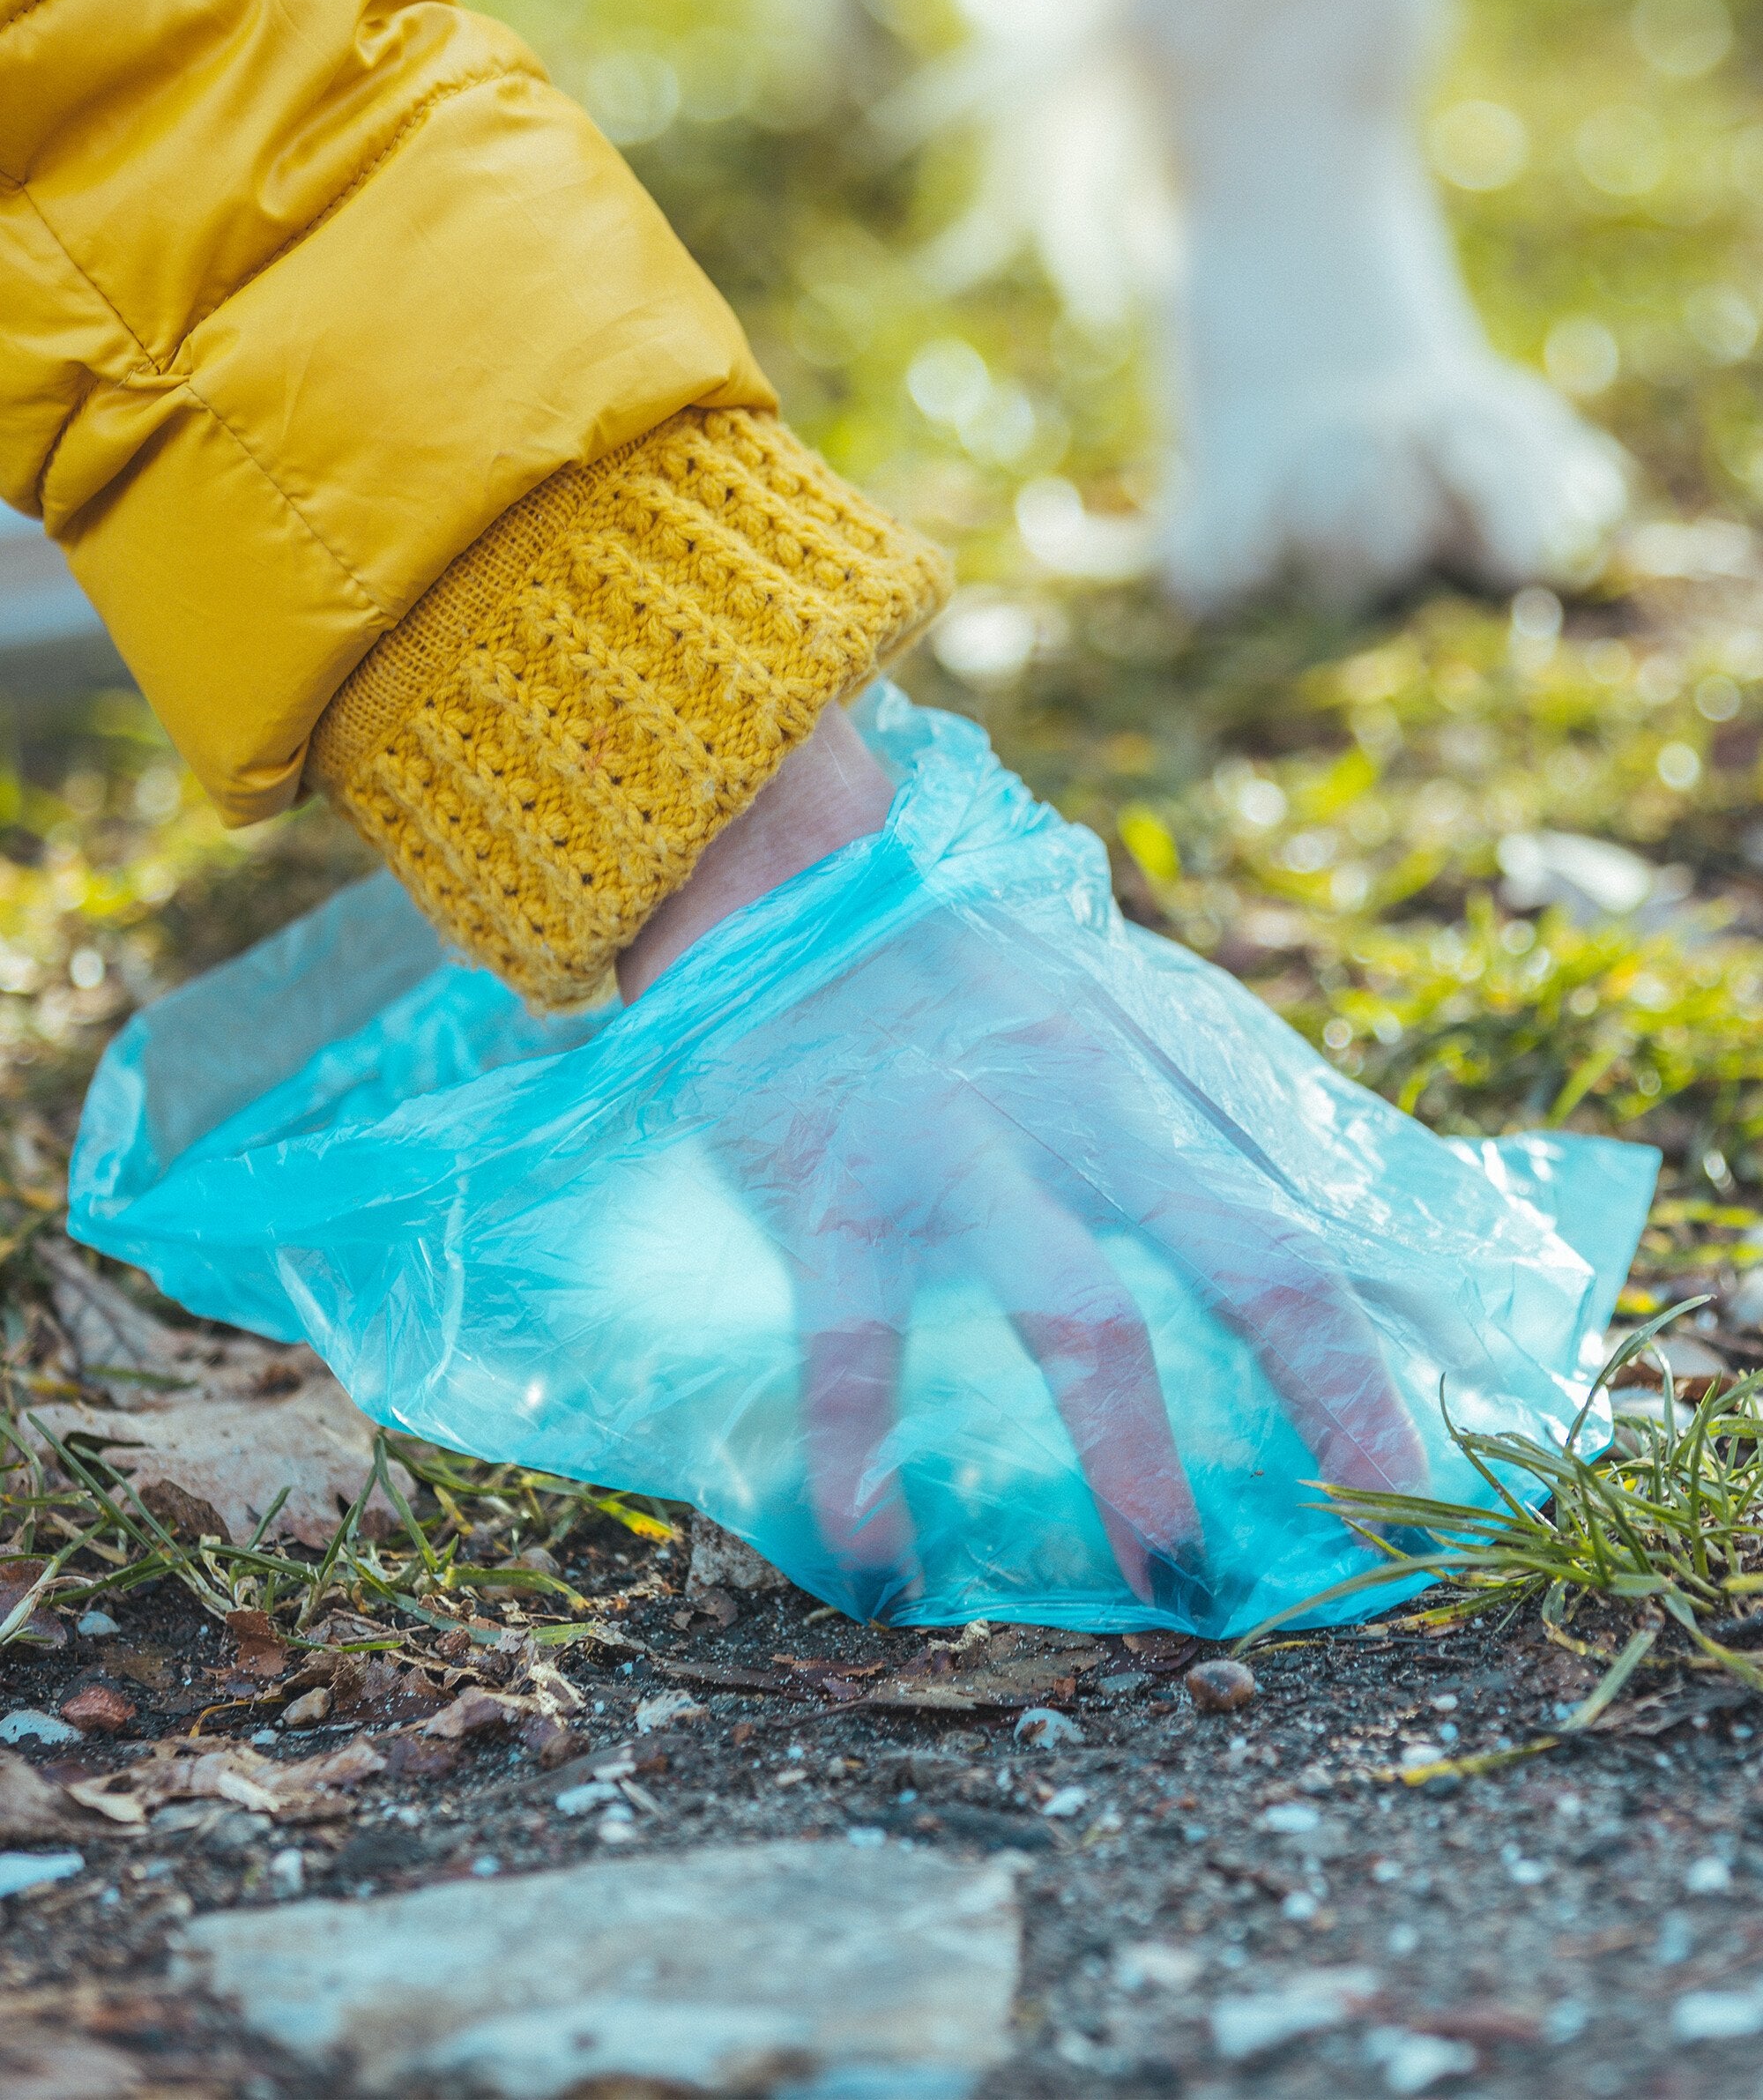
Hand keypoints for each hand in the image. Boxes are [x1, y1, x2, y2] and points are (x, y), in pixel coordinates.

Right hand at [622, 733, 1426, 1619]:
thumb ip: (1221, 1124)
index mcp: (1166, 1075)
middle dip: (1331, 1398)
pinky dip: (864, 1452)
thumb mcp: (1112, 1018)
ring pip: (1076, 1308)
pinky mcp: (829, 1177)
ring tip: (1174, 1586)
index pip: (1315, 1219)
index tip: (1445, 1472)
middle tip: (1374, 1543)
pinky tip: (879, 1557)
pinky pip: (852, 1335)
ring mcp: (963, 1141)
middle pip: (1251, 1253)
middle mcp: (1091, 1105)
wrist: (782, 863)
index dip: (1396, 1349)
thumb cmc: (964, 968)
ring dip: (1134, 1458)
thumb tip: (1368, 1254)